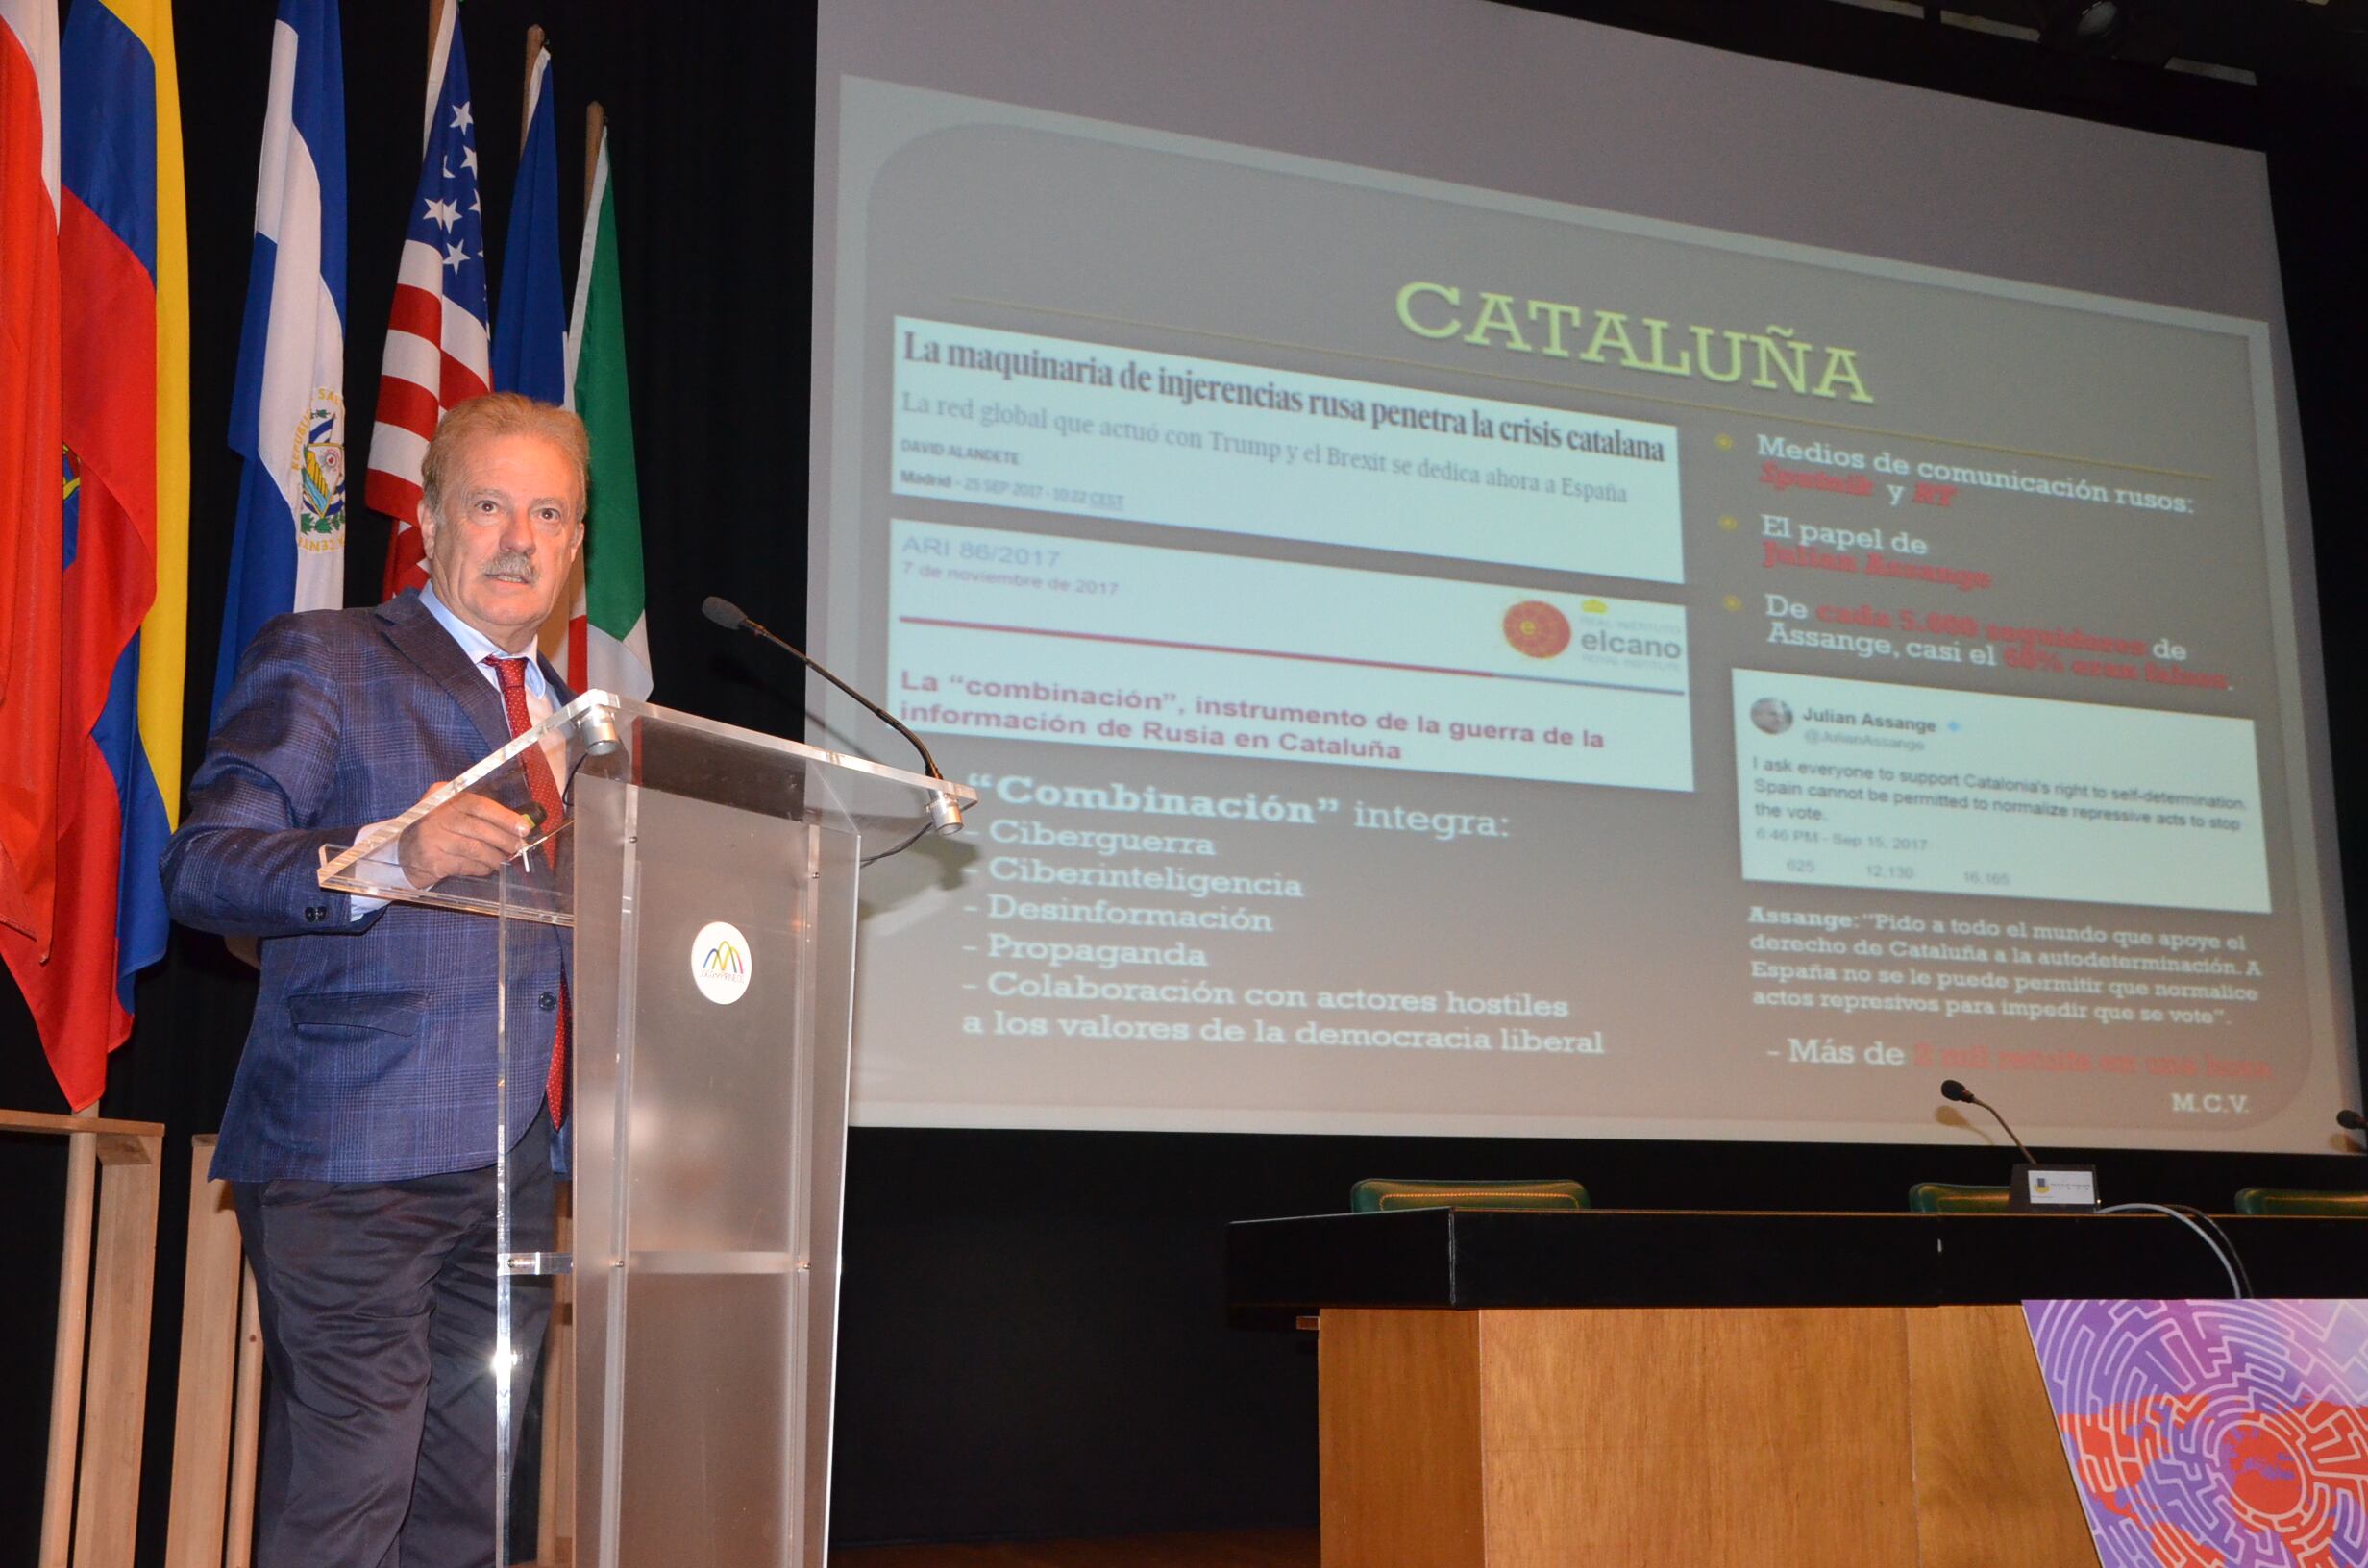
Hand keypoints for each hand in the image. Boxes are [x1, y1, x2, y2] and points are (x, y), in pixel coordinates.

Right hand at [397, 783, 532, 886]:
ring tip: (501, 860)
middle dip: (504, 840)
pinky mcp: (432, 860)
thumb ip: (479, 813)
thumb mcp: (453, 812)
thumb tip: (517, 823)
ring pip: (475, 849)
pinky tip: (485, 868)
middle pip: (479, 828)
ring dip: (494, 857)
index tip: (523, 828)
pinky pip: (466, 865)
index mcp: (443, 796)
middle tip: (518, 847)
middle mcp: (435, 814)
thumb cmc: (439, 830)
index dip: (504, 817)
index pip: (479, 804)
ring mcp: (432, 838)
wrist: (404, 853)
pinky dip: (481, 868)